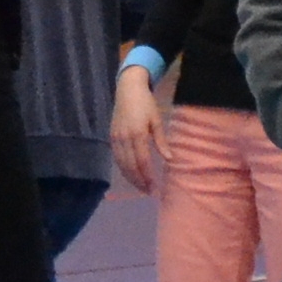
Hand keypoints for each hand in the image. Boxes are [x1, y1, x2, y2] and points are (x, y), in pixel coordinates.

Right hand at [108, 64, 164, 193]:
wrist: (128, 89)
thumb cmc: (146, 103)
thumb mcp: (156, 120)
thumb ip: (161, 141)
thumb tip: (169, 159)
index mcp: (137, 134)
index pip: (143, 162)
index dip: (148, 177)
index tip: (154, 188)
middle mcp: (124, 138)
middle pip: (131, 166)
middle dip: (139, 181)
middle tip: (148, 192)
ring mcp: (116, 138)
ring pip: (121, 164)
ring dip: (130, 177)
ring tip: (140, 187)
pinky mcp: (111, 137)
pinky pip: (116, 158)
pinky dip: (123, 169)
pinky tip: (130, 174)